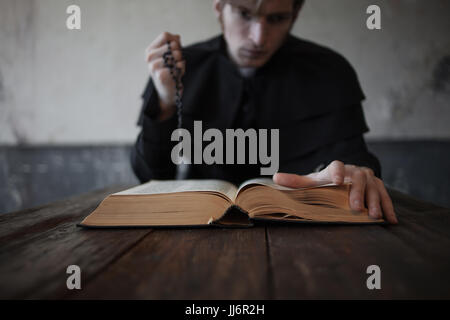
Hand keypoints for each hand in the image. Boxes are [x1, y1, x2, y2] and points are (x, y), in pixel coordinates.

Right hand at [145, 32, 185, 120]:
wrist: (169, 91)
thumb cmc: (171, 70)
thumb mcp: (171, 54)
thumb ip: (174, 43)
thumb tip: (177, 38)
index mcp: (150, 50)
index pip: (165, 35)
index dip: (175, 42)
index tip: (176, 51)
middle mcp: (149, 57)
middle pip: (172, 45)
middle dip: (180, 53)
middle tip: (177, 63)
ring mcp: (153, 67)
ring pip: (175, 55)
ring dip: (181, 62)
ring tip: (176, 69)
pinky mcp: (160, 76)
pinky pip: (177, 66)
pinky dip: (181, 69)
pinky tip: (177, 75)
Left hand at [273, 160, 397, 223]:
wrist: (345, 178)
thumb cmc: (326, 183)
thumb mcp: (312, 183)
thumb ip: (295, 182)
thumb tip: (275, 177)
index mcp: (336, 169)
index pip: (336, 166)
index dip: (336, 171)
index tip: (336, 179)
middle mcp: (354, 171)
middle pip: (358, 178)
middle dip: (358, 192)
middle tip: (356, 206)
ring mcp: (368, 178)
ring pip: (374, 187)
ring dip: (375, 201)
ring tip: (374, 215)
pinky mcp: (378, 186)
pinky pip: (385, 196)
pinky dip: (389, 207)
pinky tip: (390, 220)